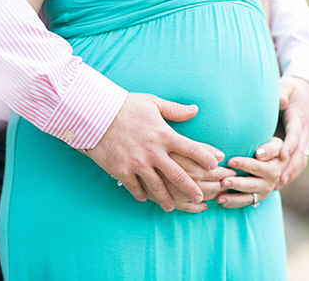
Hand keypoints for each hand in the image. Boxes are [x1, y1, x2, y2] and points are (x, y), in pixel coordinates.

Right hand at [82, 93, 223, 211]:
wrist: (93, 114)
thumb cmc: (124, 106)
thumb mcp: (153, 103)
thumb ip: (175, 110)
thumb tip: (195, 110)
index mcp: (165, 134)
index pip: (193, 149)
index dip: (206, 158)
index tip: (214, 165)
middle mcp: (154, 152)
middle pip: (179, 174)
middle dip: (191, 188)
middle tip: (200, 196)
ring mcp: (138, 163)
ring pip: (158, 187)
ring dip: (167, 199)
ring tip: (172, 206)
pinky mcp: (122, 171)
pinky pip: (135, 188)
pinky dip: (141, 195)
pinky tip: (146, 199)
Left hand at [216, 137, 286, 207]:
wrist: (280, 166)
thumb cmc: (273, 152)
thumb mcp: (277, 146)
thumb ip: (270, 148)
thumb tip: (259, 153)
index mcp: (273, 170)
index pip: (256, 166)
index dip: (243, 164)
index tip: (230, 161)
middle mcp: (269, 184)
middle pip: (250, 185)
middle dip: (236, 184)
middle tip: (222, 182)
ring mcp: (263, 193)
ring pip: (247, 198)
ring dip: (232, 198)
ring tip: (218, 198)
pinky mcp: (257, 199)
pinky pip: (244, 203)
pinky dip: (233, 204)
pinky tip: (222, 203)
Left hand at [276, 76, 308, 188]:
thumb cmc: (292, 89)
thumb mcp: (287, 85)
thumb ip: (282, 92)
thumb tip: (282, 101)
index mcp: (299, 117)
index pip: (295, 133)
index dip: (290, 145)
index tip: (281, 156)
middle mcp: (305, 130)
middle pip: (300, 151)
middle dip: (290, 166)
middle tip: (279, 179)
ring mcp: (306, 137)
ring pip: (302, 158)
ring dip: (292, 172)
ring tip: (279, 185)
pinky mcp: (304, 142)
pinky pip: (301, 159)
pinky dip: (294, 171)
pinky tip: (282, 182)